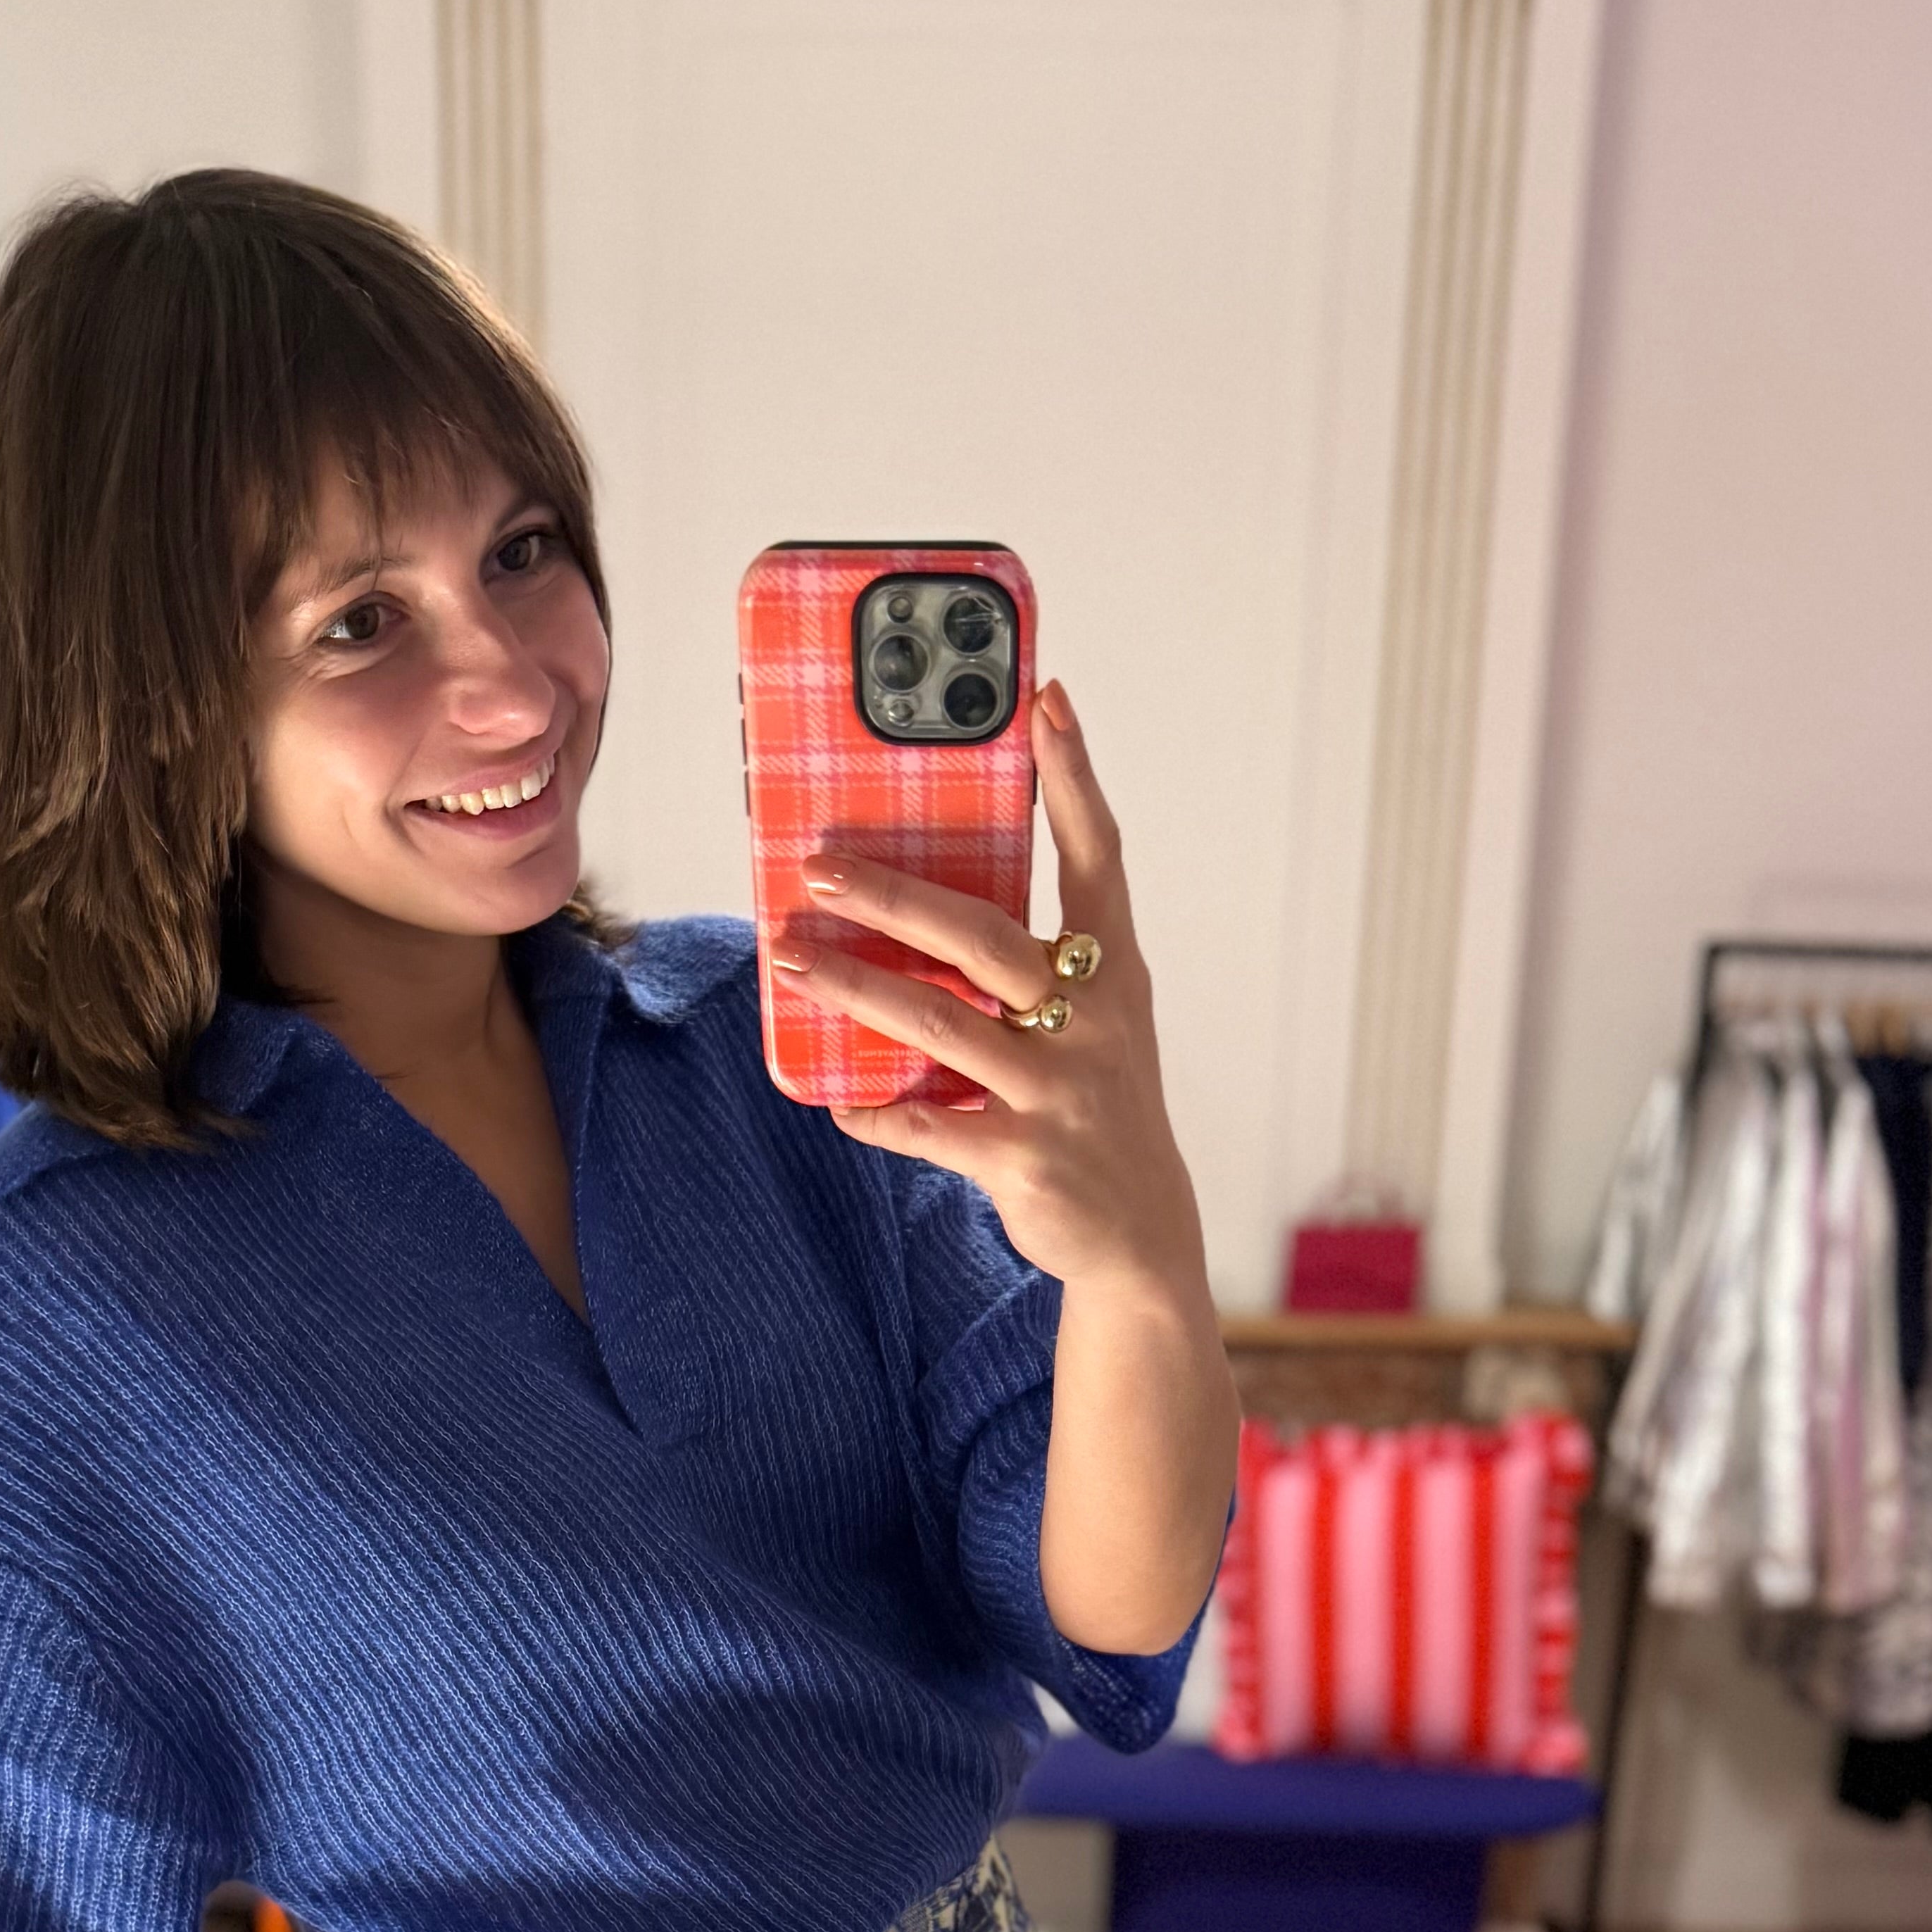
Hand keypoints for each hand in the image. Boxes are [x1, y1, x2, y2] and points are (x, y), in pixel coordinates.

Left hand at [772, 680, 1209, 1308]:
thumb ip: (1026, 961)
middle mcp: (1095, 1022)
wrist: (1143, 1234)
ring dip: (855, 989)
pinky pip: (929, 1125)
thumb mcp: (1091, 1021)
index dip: (1073, 776)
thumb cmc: (1095, 1102)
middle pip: (983, 937)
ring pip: (940, 1025)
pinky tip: (829, 1095)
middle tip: (817, 864)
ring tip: (788, 957)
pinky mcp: (1026, 1160)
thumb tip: (911, 899)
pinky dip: (874, 1109)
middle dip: (894, 896)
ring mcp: (1061, 1093)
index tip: (1045, 697)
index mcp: (1113, 971)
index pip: (1099, 855)